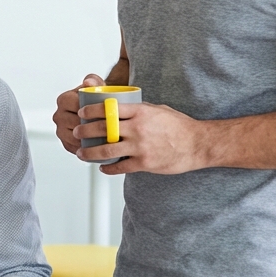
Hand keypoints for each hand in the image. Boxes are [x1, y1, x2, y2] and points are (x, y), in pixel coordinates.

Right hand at [52, 74, 103, 154]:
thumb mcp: (97, 86)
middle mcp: (58, 115)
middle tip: (108, 129)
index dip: (90, 110)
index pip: (75, 106)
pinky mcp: (65, 143)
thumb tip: (89, 82)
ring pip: (74, 138)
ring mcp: (60, 130)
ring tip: (103, 140)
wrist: (96, 109)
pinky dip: (85, 150)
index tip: (104, 114)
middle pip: (75, 124)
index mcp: (63, 100)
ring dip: (87, 140)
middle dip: (91, 127)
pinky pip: (74, 148)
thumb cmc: (96, 98)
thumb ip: (93, 81)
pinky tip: (97, 148)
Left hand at [74, 101, 205, 174]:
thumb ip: (138, 110)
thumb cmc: (180, 126)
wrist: (198, 144)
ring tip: (81, 153)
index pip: (108, 108)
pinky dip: (108, 168)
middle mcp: (138, 128)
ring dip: (90, 152)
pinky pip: (120, 167)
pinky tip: (102, 167)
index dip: (91, 110)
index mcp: (141, 112)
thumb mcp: (158, 109)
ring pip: (107, 150)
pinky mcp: (145, 163)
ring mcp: (141, 147)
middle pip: (103, 129)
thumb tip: (119, 108)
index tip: (82, 112)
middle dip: (85, 130)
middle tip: (77, 132)